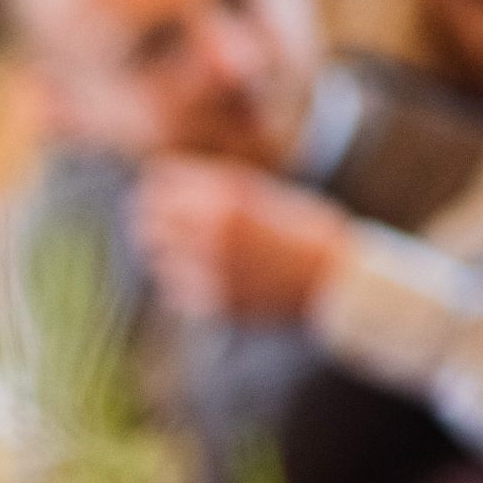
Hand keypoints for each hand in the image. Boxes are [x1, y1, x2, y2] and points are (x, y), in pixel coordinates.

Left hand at [133, 156, 352, 324]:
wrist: (337, 281)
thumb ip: (215, 192)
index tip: (165, 193)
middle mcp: (211, 230)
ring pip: (154, 256)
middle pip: (145, 218)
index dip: (159, 186)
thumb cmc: (304, 232)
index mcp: (226, 197)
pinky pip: (172, 288)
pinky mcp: (209, 301)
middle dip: (152, 218)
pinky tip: (207, 278)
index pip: (157, 181)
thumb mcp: (261, 196)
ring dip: (166, 252)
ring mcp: (208, 268)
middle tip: (163, 224)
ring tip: (191, 252)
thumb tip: (164, 186)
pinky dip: (182, 282)